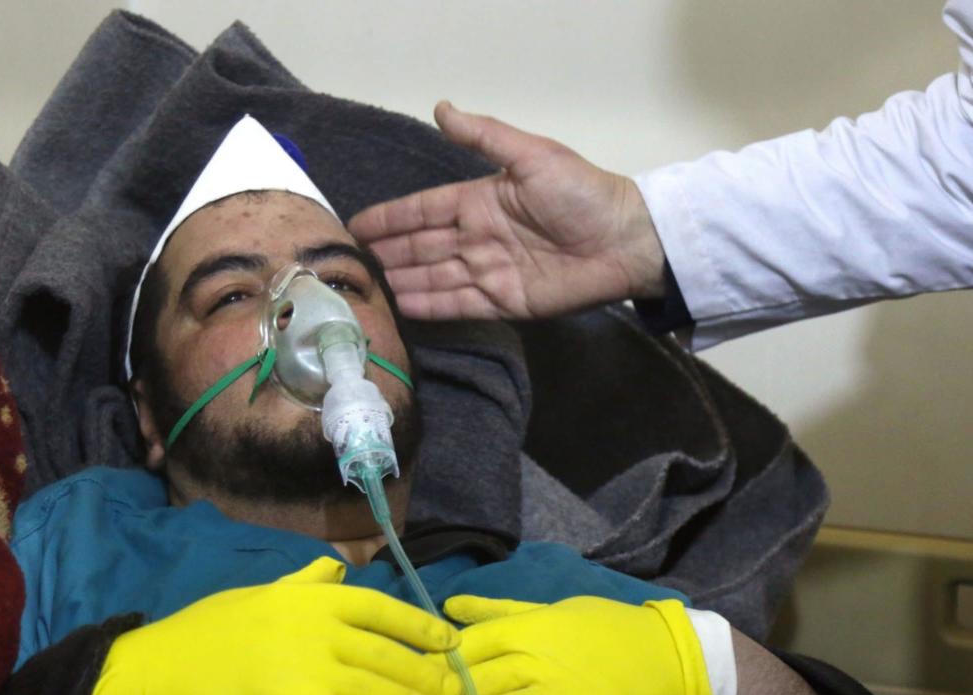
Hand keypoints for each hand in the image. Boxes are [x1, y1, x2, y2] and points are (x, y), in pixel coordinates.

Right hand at [81, 557, 463, 694]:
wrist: (152, 677)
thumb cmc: (201, 635)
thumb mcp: (255, 594)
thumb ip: (301, 584)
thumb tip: (336, 568)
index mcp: (308, 597)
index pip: (380, 607)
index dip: (419, 626)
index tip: (448, 643)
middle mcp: (316, 625)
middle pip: (389, 652)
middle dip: (428, 676)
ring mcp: (307, 666)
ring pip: (379, 688)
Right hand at [348, 101, 666, 320]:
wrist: (625, 240)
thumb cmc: (582, 193)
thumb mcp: (532, 155)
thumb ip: (484, 137)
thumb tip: (441, 107)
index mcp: (480, 201)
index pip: (423, 211)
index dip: (390, 218)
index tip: (354, 226)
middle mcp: (477, 237)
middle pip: (421, 247)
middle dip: (386, 254)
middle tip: (347, 264)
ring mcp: (488, 271)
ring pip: (433, 277)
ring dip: (400, 282)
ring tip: (365, 290)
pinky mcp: (503, 302)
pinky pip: (457, 303)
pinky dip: (429, 306)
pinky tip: (400, 307)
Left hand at [442, 594, 714, 694]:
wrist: (670, 659)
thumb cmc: (610, 627)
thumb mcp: (553, 607)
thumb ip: (499, 609)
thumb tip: (450, 606)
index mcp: (527, 627)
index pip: (466, 644)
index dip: (435, 662)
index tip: (411, 673)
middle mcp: (534, 659)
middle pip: (473, 681)